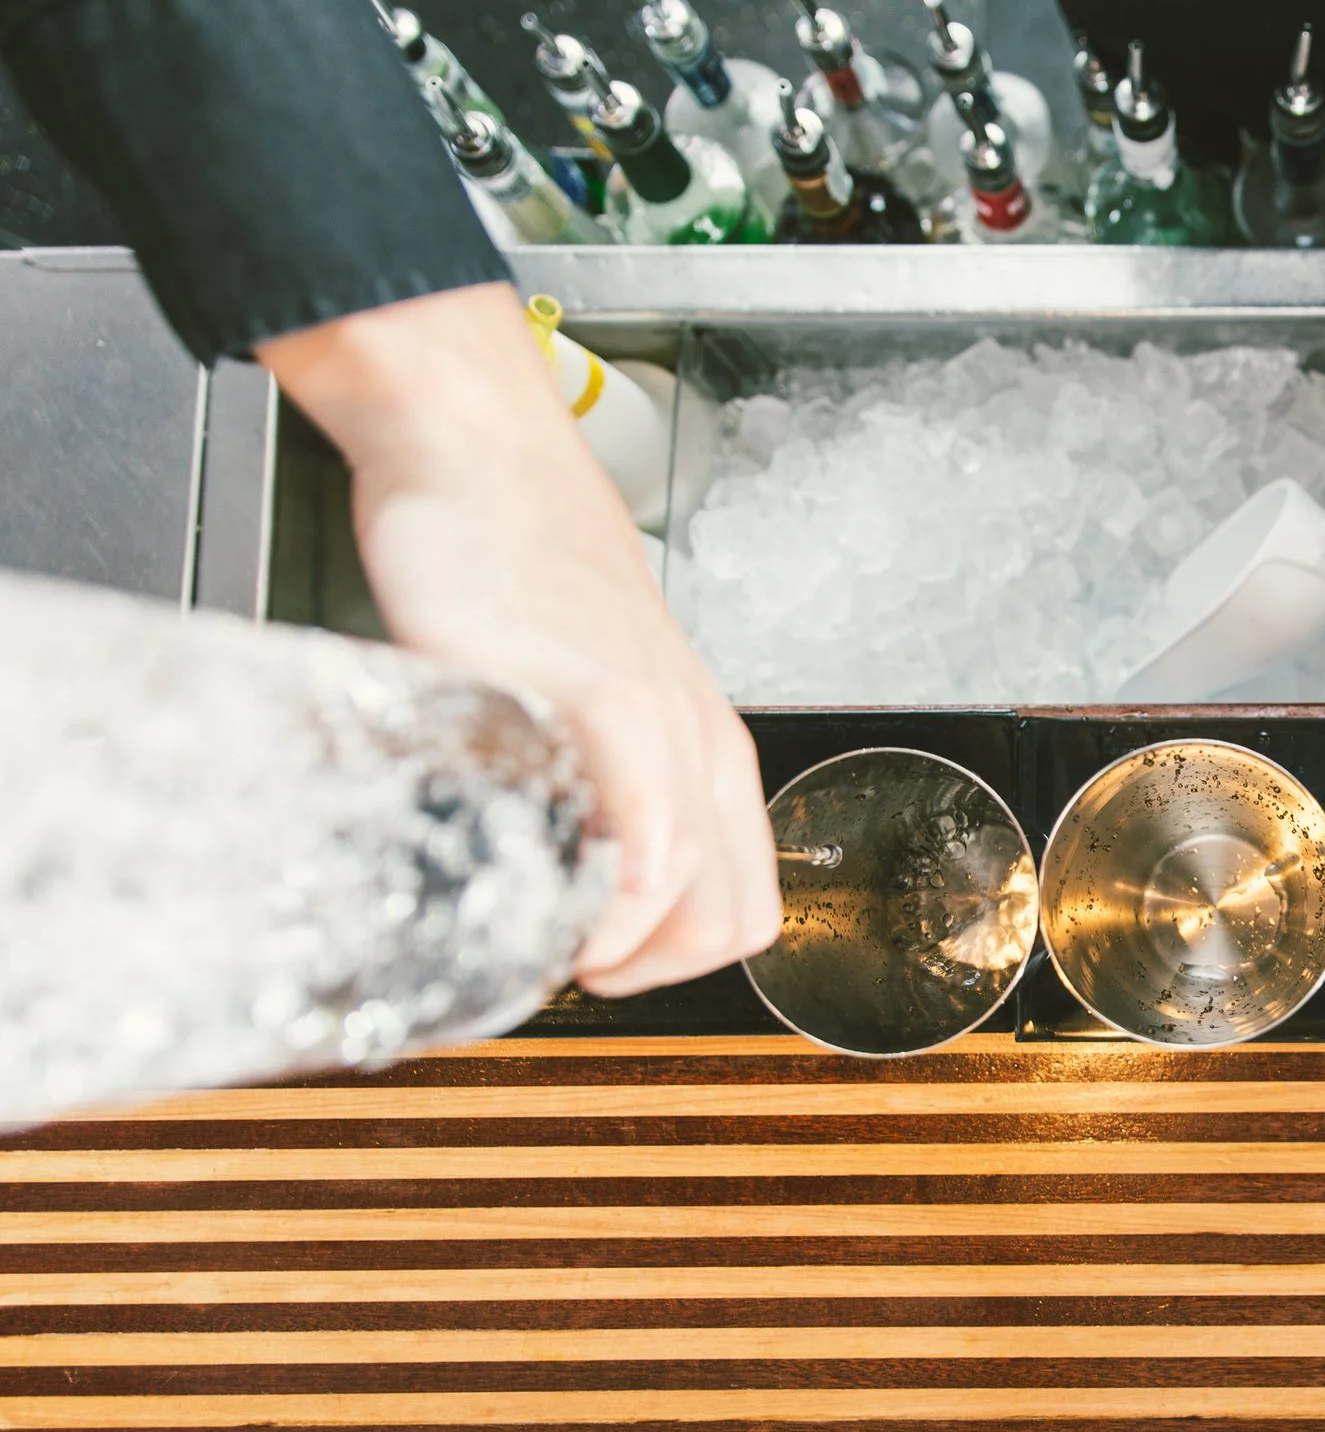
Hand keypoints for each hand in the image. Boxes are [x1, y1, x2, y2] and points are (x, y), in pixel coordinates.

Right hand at [257, 283, 780, 995]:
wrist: (482, 463)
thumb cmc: (517, 581)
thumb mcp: (571, 700)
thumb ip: (580, 785)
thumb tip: (545, 877)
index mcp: (705, 755)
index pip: (736, 917)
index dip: (662, 964)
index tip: (580, 945)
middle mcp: (700, 742)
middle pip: (723, 925)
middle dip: (637, 969)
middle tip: (551, 939)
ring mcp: (658, 716)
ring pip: (692, 889)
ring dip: (615, 941)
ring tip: (532, 909)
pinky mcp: (598, 684)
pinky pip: (649, 805)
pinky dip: (622, 869)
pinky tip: (558, 875)